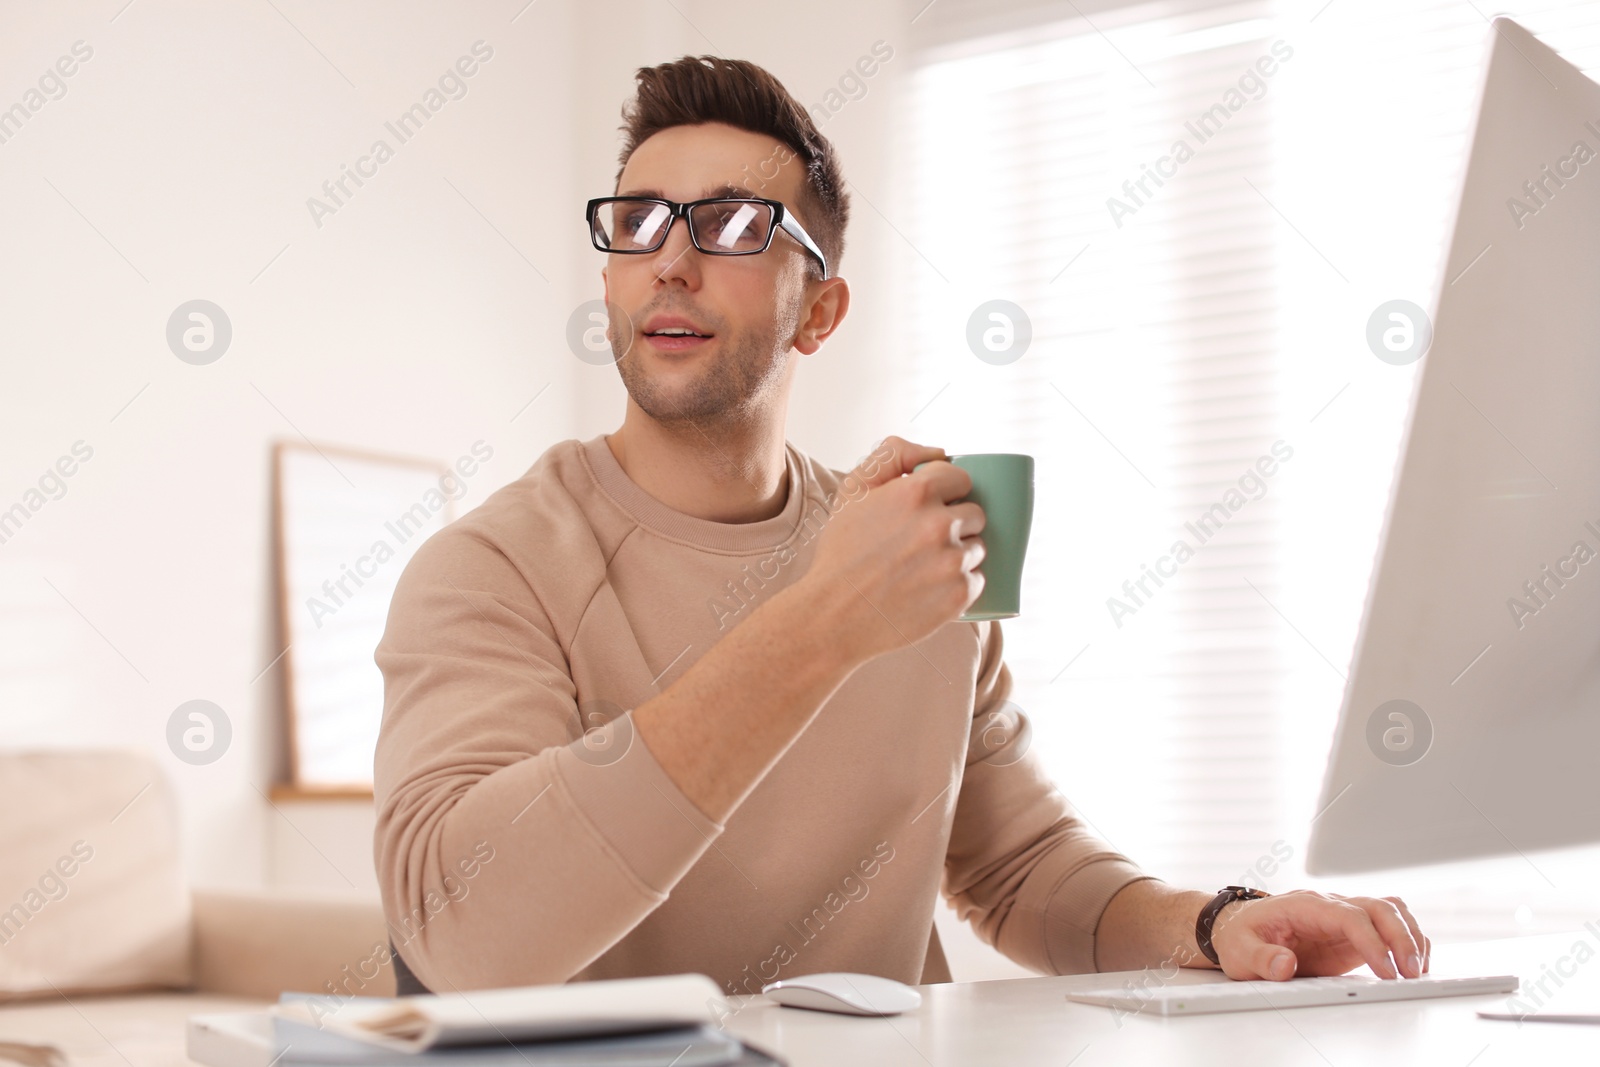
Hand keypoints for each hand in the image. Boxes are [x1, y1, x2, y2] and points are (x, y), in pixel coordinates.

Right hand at [804, 435, 986, 661]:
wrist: (833, 615)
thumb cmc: (842, 552)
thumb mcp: (853, 490)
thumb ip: (893, 455)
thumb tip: (938, 452)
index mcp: (916, 492)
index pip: (961, 478)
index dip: (947, 491)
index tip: (933, 506)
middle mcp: (940, 524)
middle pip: (975, 513)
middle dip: (957, 522)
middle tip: (925, 540)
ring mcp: (952, 561)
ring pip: (978, 547)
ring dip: (960, 553)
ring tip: (926, 567)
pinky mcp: (959, 595)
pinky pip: (977, 580)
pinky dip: (961, 584)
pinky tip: (933, 588)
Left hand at [1209, 889, 1430, 980]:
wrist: (1237, 927)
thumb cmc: (1240, 936)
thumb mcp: (1240, 951)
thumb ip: (1261, 959)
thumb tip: (1286, 964)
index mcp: (1305, 906)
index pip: (1348, 915)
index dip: (1371, 941)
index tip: (1385, 970)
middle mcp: (1329, 906)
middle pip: (1378, 907)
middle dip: (1401, 937)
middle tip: (1411, 973)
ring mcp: (1343, 917)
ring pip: (1389, 912)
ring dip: (1410, 937)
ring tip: (1418, 972)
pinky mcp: (1352, 933)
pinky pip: (1388, 926)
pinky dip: (1407, 940)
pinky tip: (1413, 965)